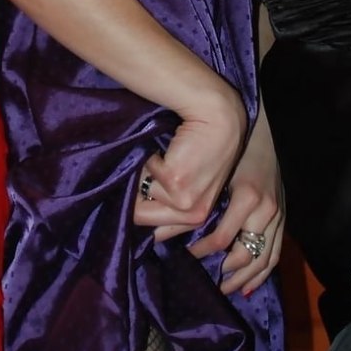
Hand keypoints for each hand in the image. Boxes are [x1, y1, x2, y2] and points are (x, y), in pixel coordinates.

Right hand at [134, 87, 246, 235]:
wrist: (217, 119)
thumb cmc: (203, 147)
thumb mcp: (191, 182)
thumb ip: (166, 204)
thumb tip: (133, 212)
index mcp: (196, 216)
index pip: (155, 231)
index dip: (141, 210)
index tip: (138, 195)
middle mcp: (193, 214)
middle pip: (140, 216)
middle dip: (136, 194)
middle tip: (146, 174)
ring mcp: (185, 201)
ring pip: (142, 193)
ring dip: (147, 173)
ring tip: (167, 158)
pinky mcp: (175, 182)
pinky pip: (146, 172)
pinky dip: (151, 158)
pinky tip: (169, 150)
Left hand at [187, 149, 283, 295]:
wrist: (264, 136)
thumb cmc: (233, 153)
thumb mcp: (214, 178)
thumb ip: (194, 207)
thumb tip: (160, 232)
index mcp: (246, 197)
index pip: (222, 238)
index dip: (202, 251)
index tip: (187, 255)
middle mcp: (266, 210)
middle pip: (247, 254)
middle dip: (228, 273)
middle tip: (210, 283)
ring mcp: (278, 216)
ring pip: (264, 259)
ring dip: (246, 278)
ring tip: (228, 289)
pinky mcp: (283, 219)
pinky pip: (276, 253)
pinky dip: (263, 272)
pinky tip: (250, 285)